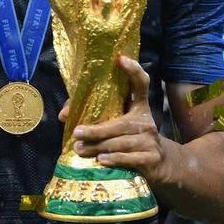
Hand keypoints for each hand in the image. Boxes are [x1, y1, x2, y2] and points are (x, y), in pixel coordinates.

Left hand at [71, 55, 170, 183]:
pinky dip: (115, 159)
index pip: (141, 84)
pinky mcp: (151, 158)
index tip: (121, 59)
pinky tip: (101, 160)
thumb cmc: (131, 138)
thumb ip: (93, 115)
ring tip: (81, 150)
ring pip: (121, 142)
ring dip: (99, 146)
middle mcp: (146, 120)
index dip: (133, 70)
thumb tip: (63, 115)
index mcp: (139, 105)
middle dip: (97, 130)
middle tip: (77, 132)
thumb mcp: (119, 123)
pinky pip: (130, 158)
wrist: (161, 164)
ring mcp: (151, 140)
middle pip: (121, 123)